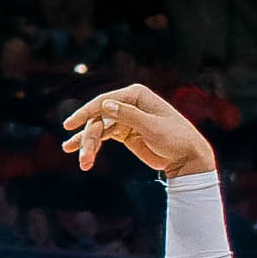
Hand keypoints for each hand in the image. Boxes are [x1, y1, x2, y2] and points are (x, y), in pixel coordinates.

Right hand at [58, 80, 212, 183]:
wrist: (187, 157)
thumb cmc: (176, 138)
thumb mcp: (153, 127)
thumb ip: (129, 115)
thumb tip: (105, 105)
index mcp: (136, 95)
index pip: (105, 102)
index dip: (86, 113)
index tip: (70, 125)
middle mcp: (128, 104)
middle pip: (99, 118)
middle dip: (89, 137)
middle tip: (83, 156)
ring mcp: (125, 118)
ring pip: (98, 129)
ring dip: (88, 145)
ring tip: (83, 162)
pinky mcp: (124, 132)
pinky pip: (103, 136)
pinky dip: (92, 146)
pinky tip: (82, 155)